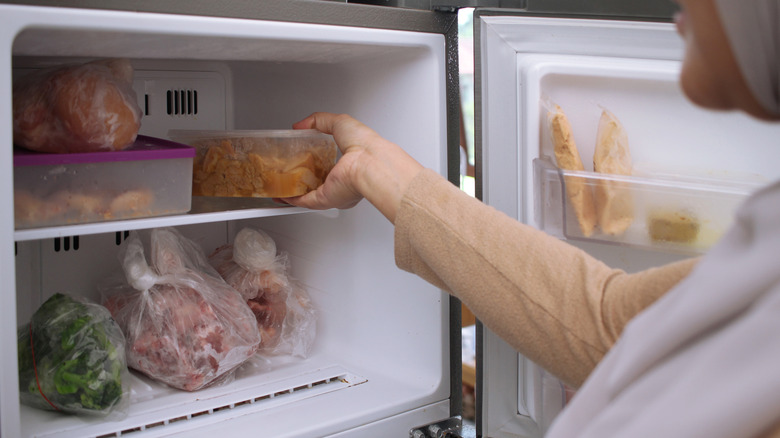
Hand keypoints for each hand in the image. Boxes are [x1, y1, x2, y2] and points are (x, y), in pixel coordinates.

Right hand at [280, 112, 422, 222]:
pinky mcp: (326, 199)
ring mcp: (334, 191)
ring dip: (295, 191)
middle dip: (303, 179)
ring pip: (310, 194)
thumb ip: (319, 121)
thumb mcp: (340, 122)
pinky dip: (293, 200)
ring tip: (280, 186)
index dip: (315, 162)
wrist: (369, 163)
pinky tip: (283, 196)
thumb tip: (300, 125)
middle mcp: (343, 180)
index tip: (301, 158)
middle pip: (319, 182)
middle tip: (288, 172)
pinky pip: (305, 202)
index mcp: (350, 164)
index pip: (330, 165)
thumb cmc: (364, 145)